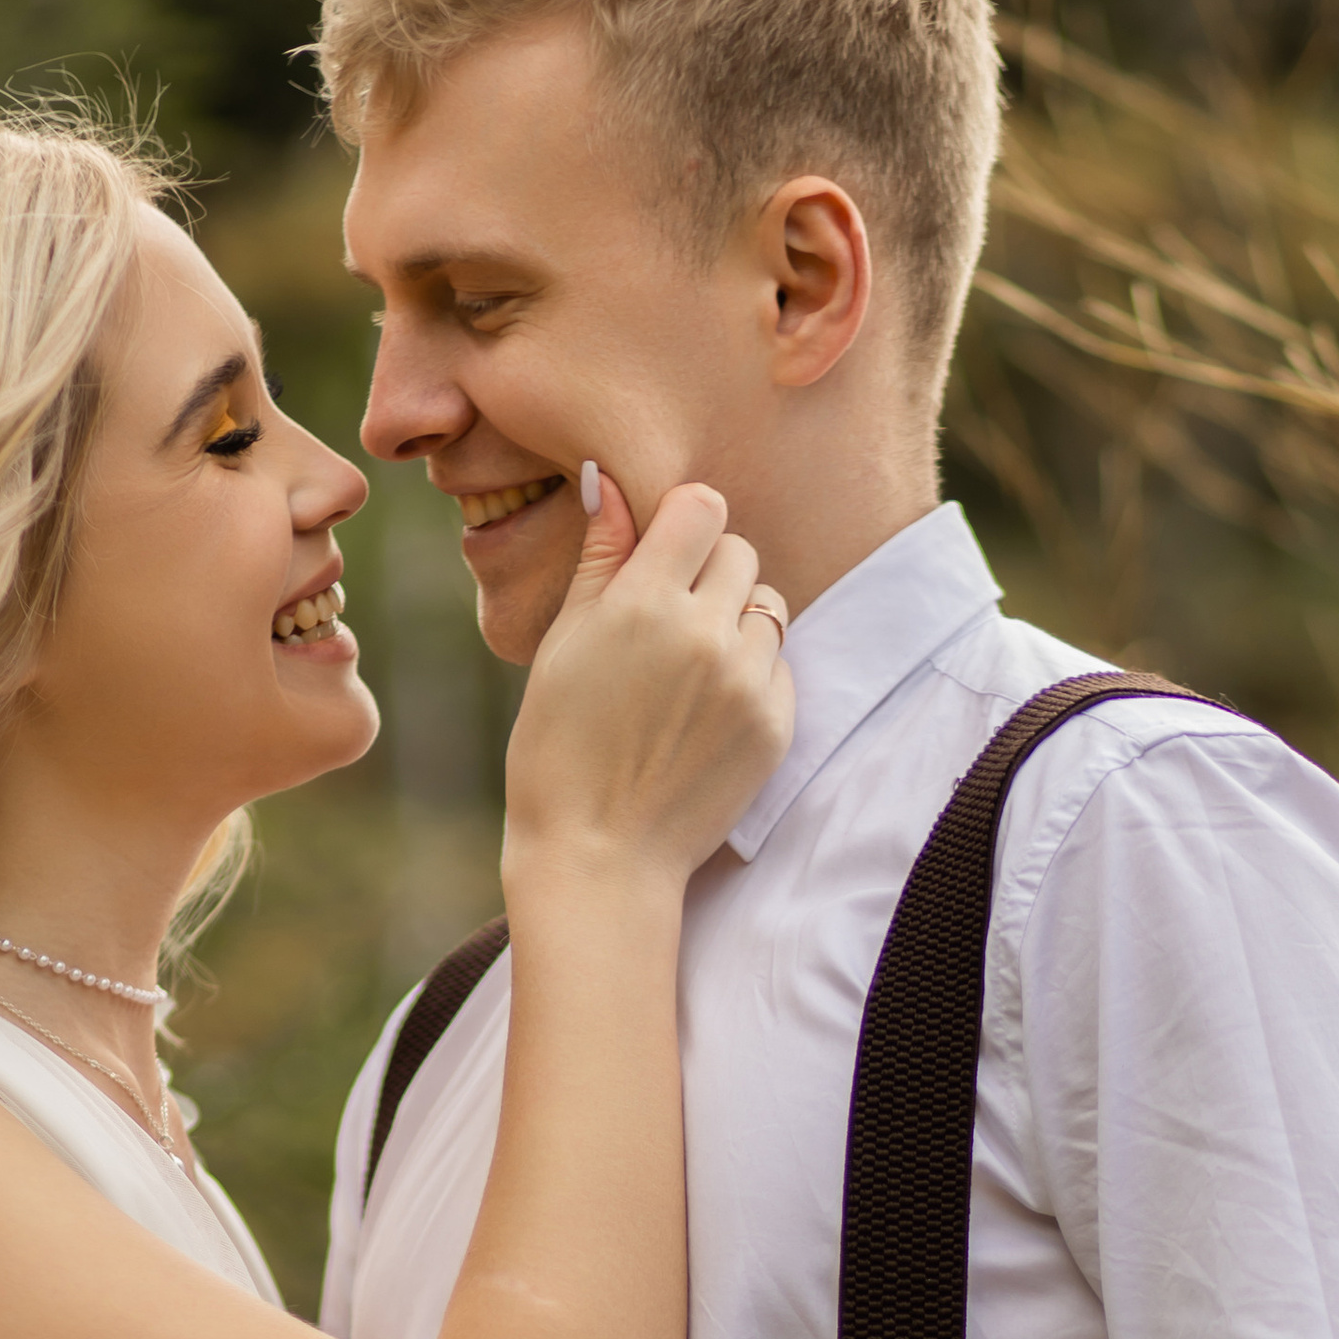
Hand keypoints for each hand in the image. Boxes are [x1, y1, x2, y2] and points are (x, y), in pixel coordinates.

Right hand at [501, 466, 793, 896]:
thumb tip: (610, 481)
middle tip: (668, 621)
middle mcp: (704, 633)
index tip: (664, 550)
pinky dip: (751, 674)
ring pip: (766, 605)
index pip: (701, 507)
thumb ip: (599, 560)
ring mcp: (747, 681)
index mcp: (642, 604)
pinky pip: (779, 664)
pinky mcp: (776, 723)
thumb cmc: (559, 750)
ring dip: (735, 621)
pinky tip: (705, 712)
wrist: (600, 856)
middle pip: (738, 550)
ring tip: (688, 671)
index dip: (683, 522)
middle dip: (708, 572)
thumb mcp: (563, 646)